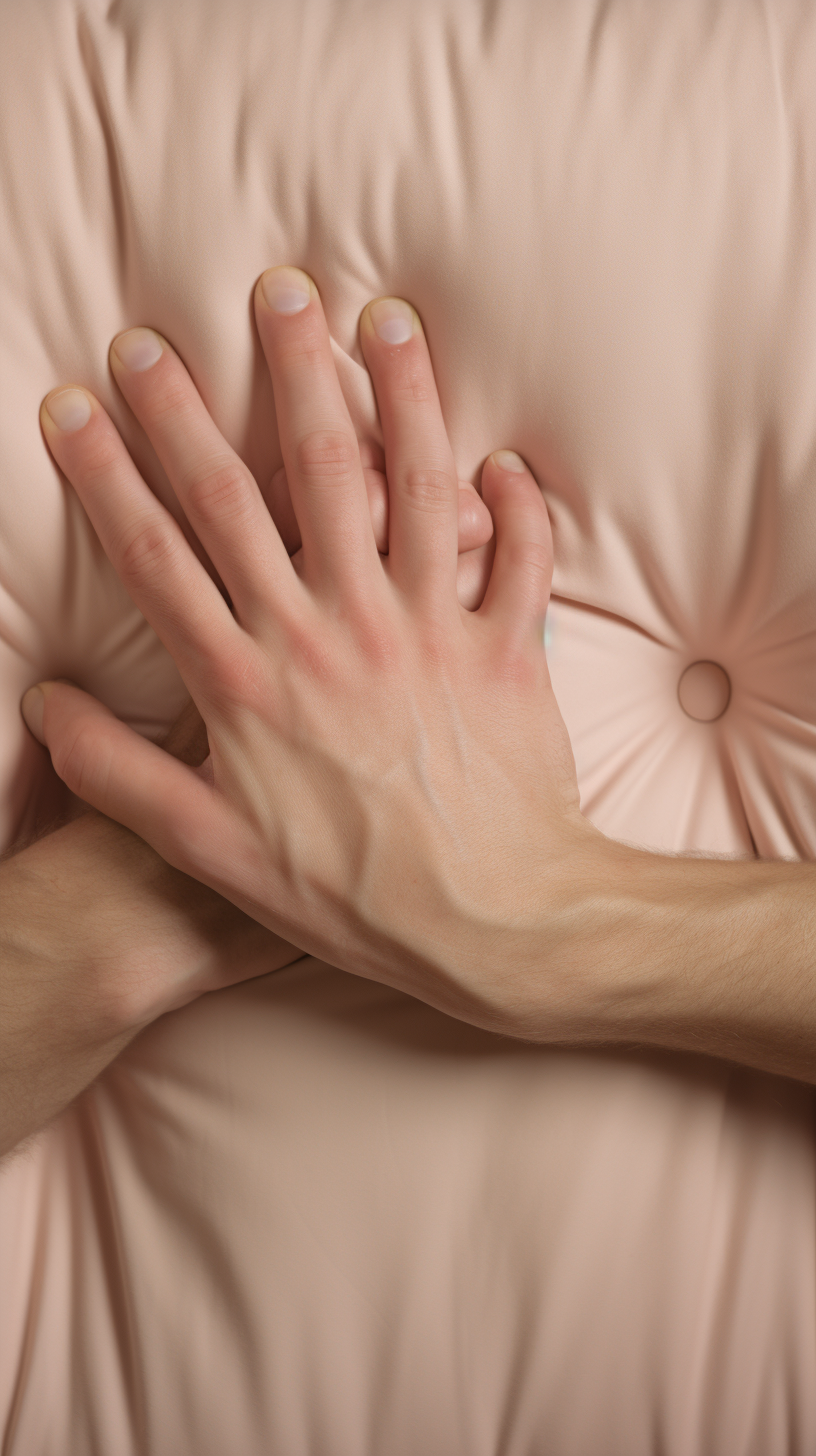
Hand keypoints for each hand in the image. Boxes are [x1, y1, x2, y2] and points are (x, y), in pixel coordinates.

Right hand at [25, 271, 600, 1038]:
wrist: (492, 926)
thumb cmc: (350, 895)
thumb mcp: (211, 851)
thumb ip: (121, 776)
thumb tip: (47, 706)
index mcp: (248, 680)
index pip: (158, 551)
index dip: (108, 470)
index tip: (77, 401)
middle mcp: (328, 634)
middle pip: (256, 488)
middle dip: (206, 397)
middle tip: (174, 324)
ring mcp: (422, 632)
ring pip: (398, 483)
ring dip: (382, 391)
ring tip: (366, 313)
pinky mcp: (503, 648)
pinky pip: (518, 557)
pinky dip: (517, 505)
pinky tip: (501, 457)